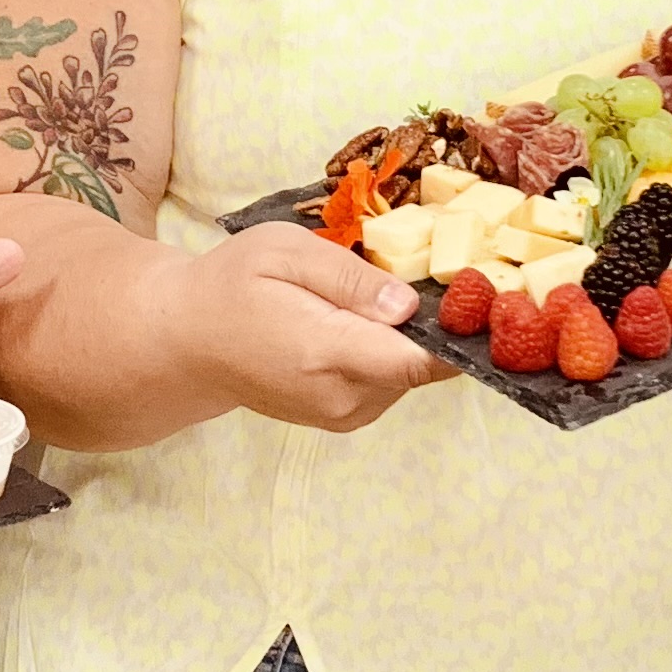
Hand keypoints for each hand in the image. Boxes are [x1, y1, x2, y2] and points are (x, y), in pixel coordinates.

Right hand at [182, 225, 448, 434]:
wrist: (187, 342)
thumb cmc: (231, 285)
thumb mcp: (284, 252)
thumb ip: (350, 278)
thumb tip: (408, 305)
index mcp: (324, 354)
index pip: (418, 360)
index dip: (459, 332)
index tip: (484, 297)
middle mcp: (340, 397)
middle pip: (422, 366)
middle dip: (436, 325)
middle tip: (434, 276)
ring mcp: (342, 415)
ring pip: (410, 375)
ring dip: (409, 338)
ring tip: (377, 296)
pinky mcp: (343, 418)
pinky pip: (391, 383)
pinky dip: (391, 353)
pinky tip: (363, 322)